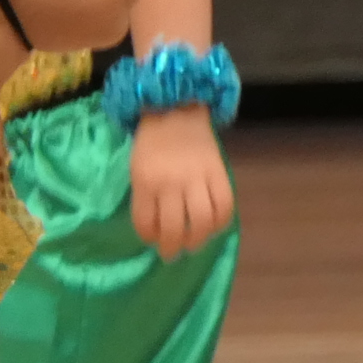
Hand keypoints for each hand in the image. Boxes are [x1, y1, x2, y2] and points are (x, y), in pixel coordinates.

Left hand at [130, 105, 234, 256]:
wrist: (175, 109)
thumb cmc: (152, 142)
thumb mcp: (137, 168)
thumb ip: (145, 197)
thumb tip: (156, 227)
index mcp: (146, 182)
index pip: (146, 222)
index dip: (148, 237)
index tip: (152, 241)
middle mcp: (171, 183)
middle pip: (175, 228)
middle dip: (173, 248)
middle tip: (171, 253)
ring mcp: (197, 178)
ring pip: (202, 221)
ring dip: (198, 240)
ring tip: (194, 244)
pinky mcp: (218, 172)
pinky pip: (225, 205)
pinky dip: (220, 222)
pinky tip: (213, 226)